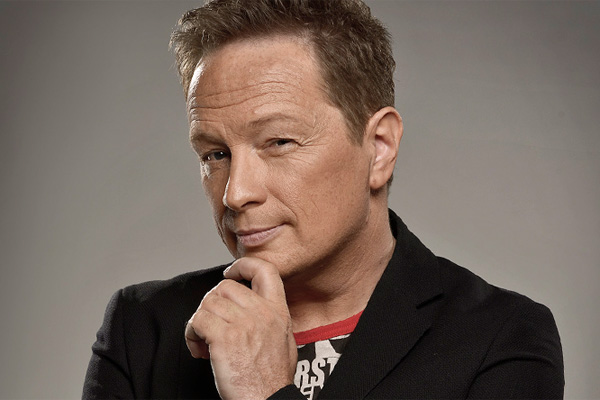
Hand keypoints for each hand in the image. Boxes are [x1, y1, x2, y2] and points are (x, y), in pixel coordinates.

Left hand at [185, 257, 296, 399]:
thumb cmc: (272, 378)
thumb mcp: (284, 339)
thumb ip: (271, 317)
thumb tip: (253, 305)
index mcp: (278, 310)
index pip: (265, 269)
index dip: (243, 265)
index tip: (230, 274)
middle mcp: (262, 313)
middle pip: (225, 287)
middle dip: (212, 304)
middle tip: (212, 325)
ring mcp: (243, 324)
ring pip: (207, 303)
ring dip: (200, 322)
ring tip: (204, 342)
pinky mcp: (224, 339)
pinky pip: (197, 321)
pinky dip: (192, 334)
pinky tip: (200, 350)